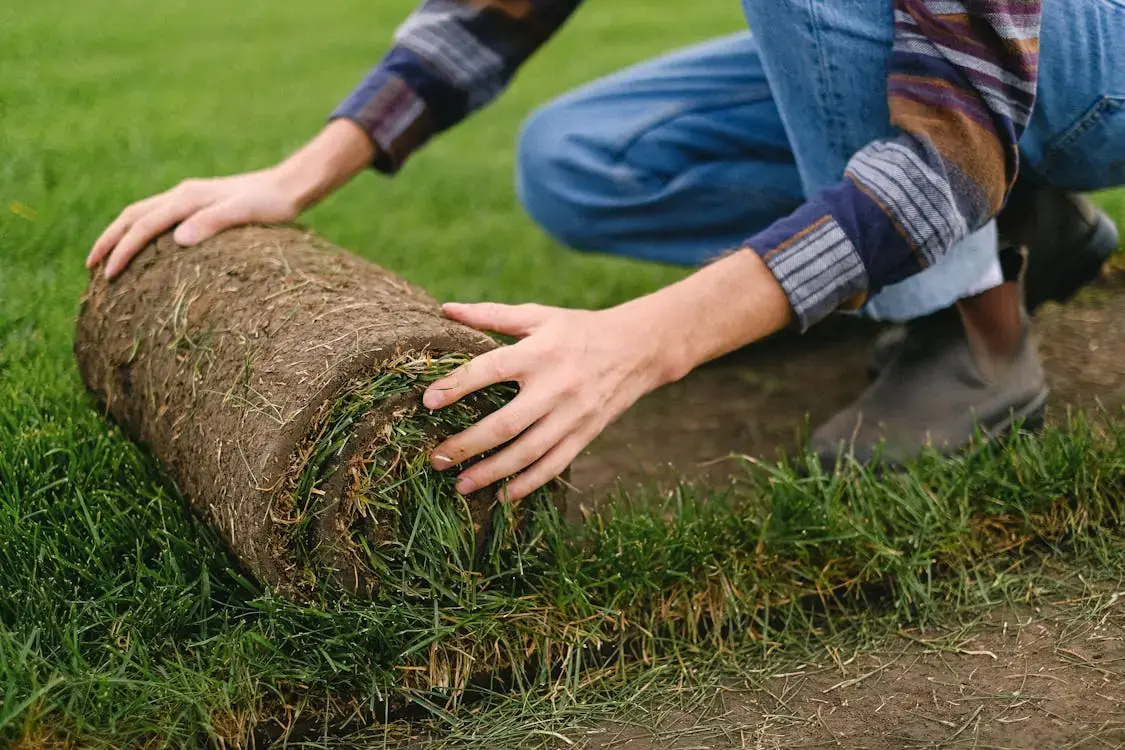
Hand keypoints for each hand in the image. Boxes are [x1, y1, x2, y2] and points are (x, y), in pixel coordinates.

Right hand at [86, 119, 375, 278]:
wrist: (290, 186)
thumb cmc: (272, 205)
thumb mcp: (245, 214)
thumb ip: (213, 223)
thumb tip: (178, 239)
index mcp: (188, 198)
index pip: (143, 225)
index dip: (122, 250)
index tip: (108, 275)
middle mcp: (182, 194)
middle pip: (132, 216)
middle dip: (109, 241)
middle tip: (91, 269)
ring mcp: (189, 197)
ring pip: (142, 214)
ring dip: (120, 235)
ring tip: (107, 260)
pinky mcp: (199, 203)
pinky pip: (158, 216)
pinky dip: (141, 231)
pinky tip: (144, 249)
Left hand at [423, 301, 675, 500]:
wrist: (638, 348)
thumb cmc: (578, 329)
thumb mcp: (538, 315)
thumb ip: (492, 315)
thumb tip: (446, 309)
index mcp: (538, 352)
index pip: (489, 370)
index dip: (457, 385)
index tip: (427, 402)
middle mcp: (555, 387)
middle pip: (504, 424)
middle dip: (466, 444)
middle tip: (436, 458)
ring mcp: (572, 415)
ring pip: (527, 453)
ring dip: (491, 472)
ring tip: (460, 484)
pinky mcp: (585, 434)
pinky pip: (553, 465)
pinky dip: (527, 484)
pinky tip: (502, 495)